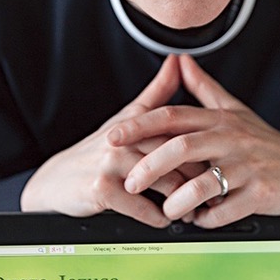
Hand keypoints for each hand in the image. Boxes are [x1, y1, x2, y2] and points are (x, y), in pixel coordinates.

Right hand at [21, 55, 203, 225]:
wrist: (56, 180)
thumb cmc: (97, 150)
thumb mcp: (127, 117)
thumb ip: (157, 92)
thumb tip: (178, 61)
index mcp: (135, 123)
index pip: (179, 131)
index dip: (204, 148)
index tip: (222, 161)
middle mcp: (124, 140)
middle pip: (176, 157)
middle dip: (199, 177)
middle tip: (215, 191)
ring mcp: (111, 163)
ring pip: (163, 182)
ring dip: (182, 201)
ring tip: (193, 210)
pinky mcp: (102, 188)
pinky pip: (141, 206)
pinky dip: (157, 217)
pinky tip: (164, 219)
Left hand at [108, 54, 279, 226]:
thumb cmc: (263, 142)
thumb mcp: (234, 111)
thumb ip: (203, 88)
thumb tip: (179, 61)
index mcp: (219, 120)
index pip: (173, 116)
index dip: (140, 125)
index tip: (113, 137)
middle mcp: (231, 139)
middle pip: (182, 147)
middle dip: (150, 166)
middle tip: (130, 183)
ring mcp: (247, 166)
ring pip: (202, 182)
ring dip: (179, 200)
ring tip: (167, 210)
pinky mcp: (260, 192)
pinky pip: (225, 210)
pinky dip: (206, 219)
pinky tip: (199, 220)